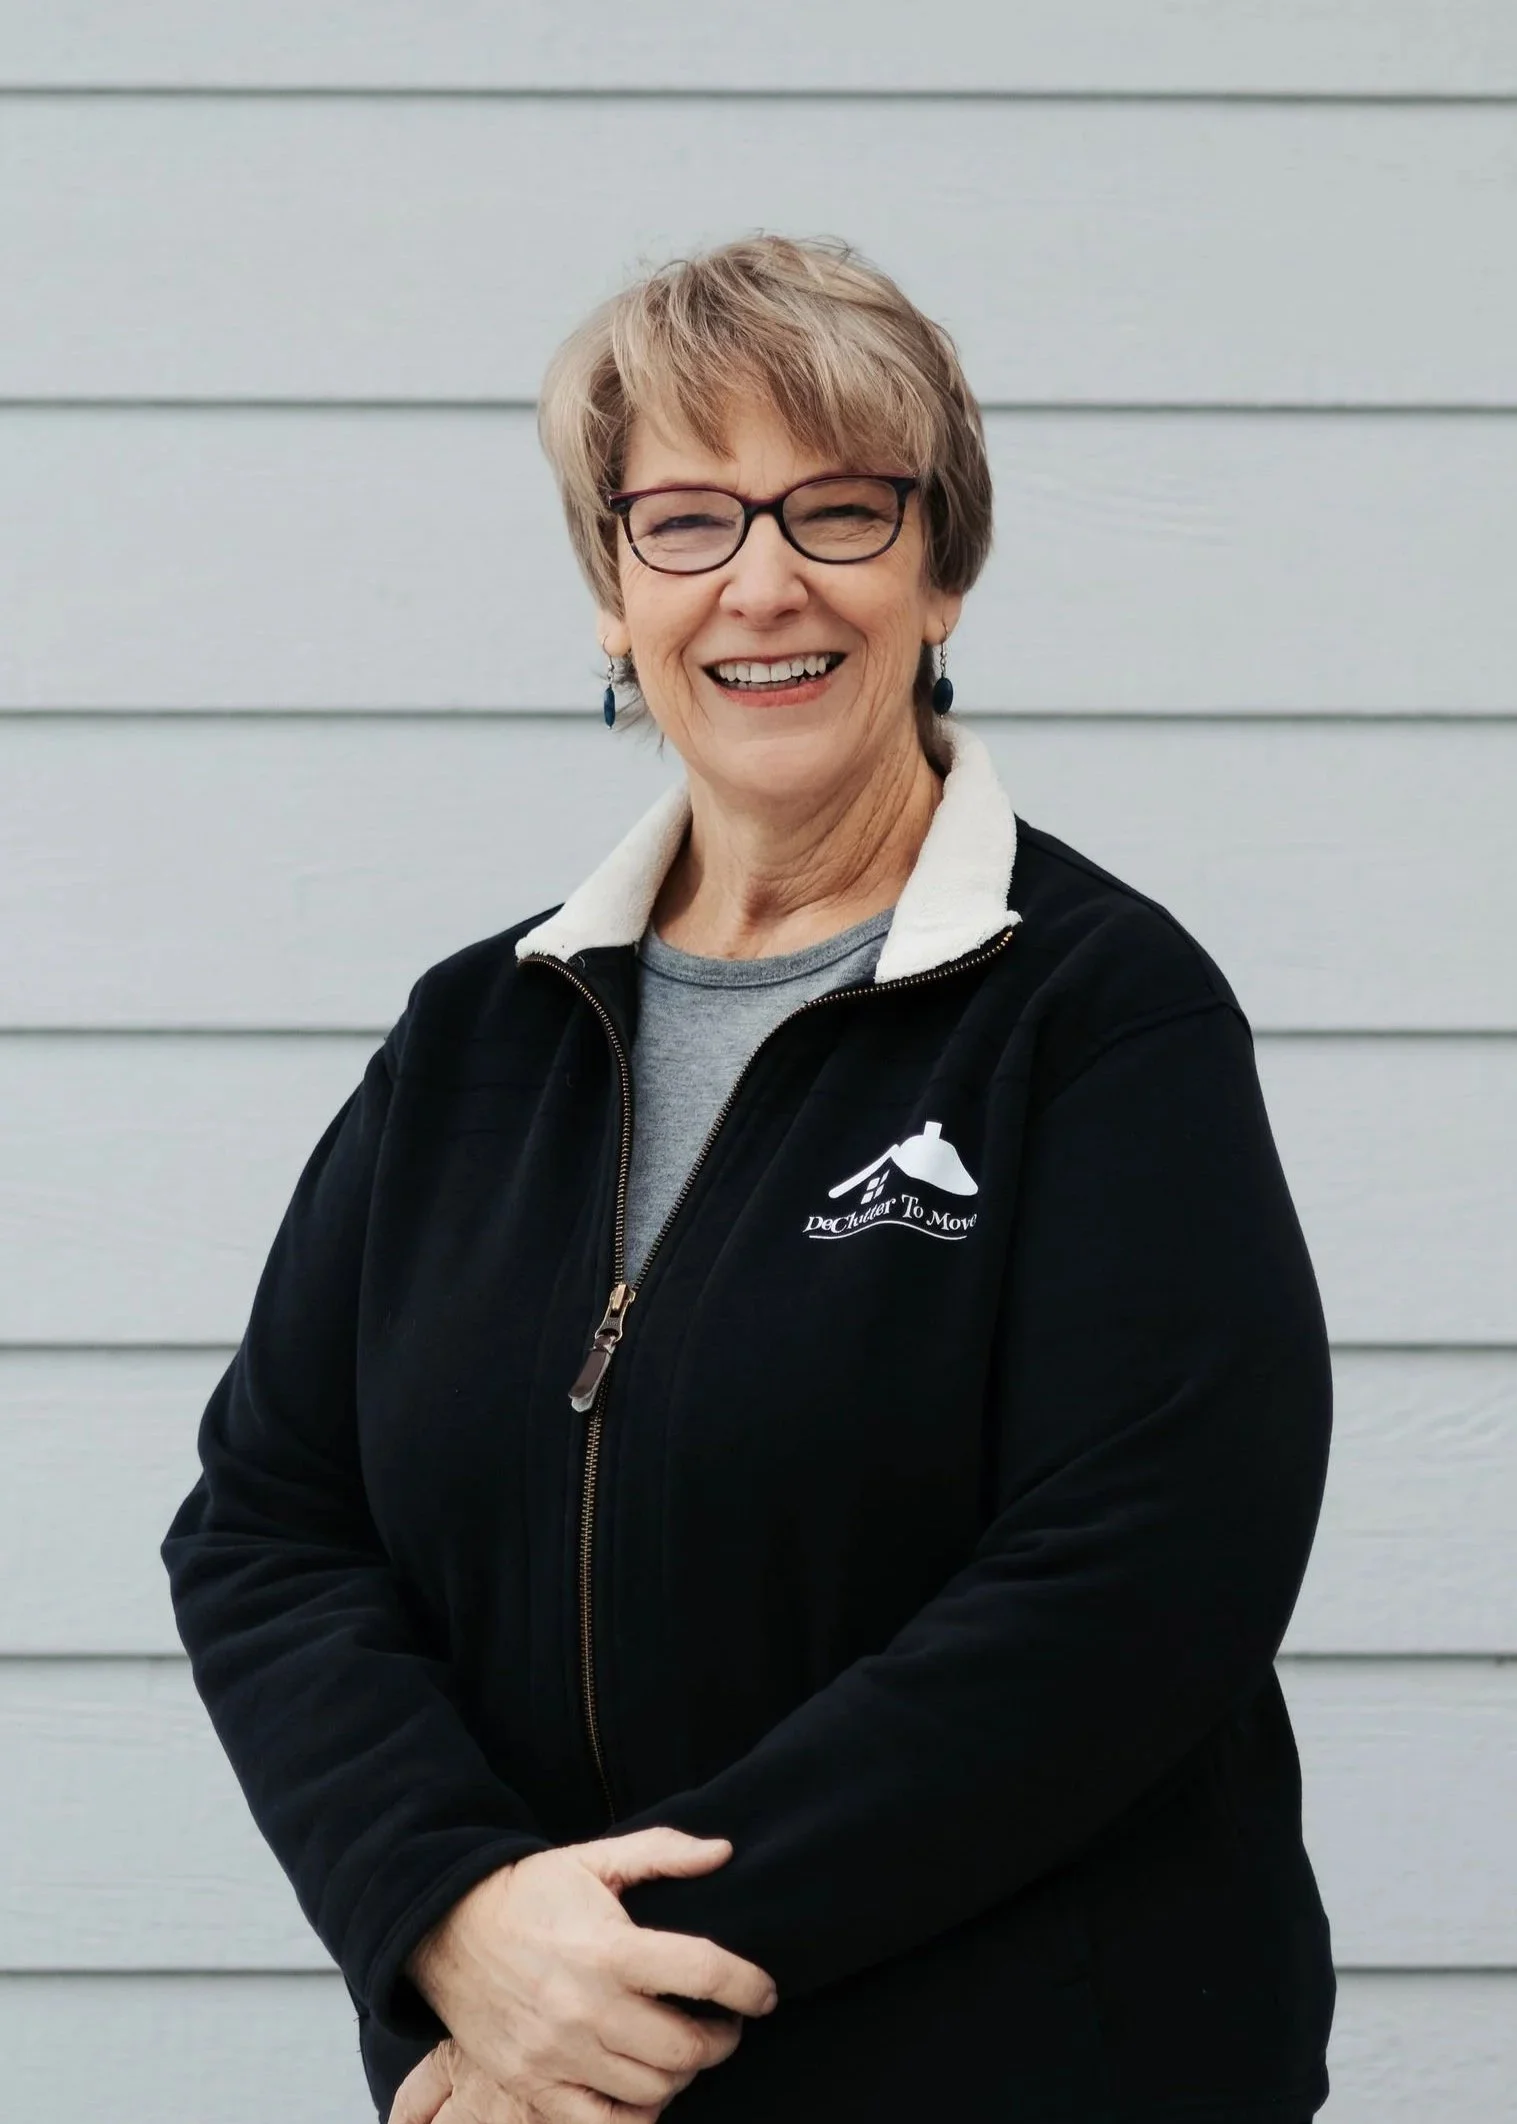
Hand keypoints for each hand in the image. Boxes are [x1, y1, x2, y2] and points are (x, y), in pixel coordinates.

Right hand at [402, 1828, 777, 2118]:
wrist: (446, 1928)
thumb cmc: (529, 1891)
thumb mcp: (594, 1858)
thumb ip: (662, 1852)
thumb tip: (724, 1852)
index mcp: (609, 1948)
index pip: (704, 1973)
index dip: (749, 1986)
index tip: (764, 1992)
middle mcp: (587, 2008)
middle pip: (686, 2048)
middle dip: (721, 2039)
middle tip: (724, 2024)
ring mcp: (558, 2054)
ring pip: (653, 2089)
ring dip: (683, 2074)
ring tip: (684, 2049)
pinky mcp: (534, 2085)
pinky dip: (639, 2115)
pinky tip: (646, 2087)